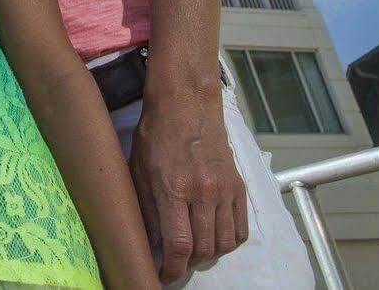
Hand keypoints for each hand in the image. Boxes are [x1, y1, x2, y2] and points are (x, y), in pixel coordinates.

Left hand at [130, 92, 246, 282]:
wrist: (186, 107)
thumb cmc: (156, 136)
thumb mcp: (138, 172)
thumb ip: (145, 210)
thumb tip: (149, 243)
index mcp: (173, 189)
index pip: (179, 245)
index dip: (172, 269)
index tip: (164, 276)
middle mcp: (202, 192)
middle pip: (203, 249)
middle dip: (188, 264)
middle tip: (176, 264)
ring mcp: (224, 191)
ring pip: (224, 244)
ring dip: (208, 255)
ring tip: (193, 251)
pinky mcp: (239, 188)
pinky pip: (240, 230)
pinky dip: (228, 242)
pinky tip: (212, 237)